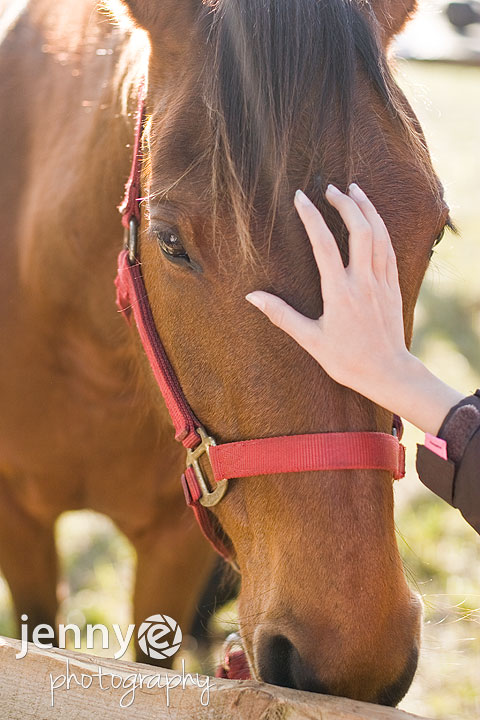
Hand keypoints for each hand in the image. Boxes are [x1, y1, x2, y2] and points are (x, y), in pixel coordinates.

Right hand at [246, 184, 462, 434]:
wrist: (387, 372)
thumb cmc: (346, 360)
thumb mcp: (309, 340)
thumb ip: (281, 315)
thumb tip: (252, 296)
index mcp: (340, 293)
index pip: (324, 245)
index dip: (312, 217)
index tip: (301, 197)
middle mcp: (363, 281)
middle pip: (359, 230)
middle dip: (345, 203)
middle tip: (331, 187)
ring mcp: (381, 281)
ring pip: (379, 234)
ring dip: (367, 208)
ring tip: (355, 190)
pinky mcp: (393, 285)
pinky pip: (389, 248)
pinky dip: (380, 228)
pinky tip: (373, 219)